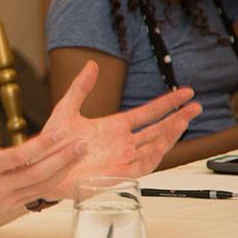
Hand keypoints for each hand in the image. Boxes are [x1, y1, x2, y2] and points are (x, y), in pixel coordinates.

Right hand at [0, 101, 86, 216]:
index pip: (18, 157)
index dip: (40, 146)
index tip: (59, 132)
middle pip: (36, 174)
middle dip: (62, 159)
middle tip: (81, 144)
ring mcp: (7, 198)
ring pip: (42, 185)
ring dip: (64, 169)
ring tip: (80, 152)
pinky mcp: (13, 203)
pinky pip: (39, 192)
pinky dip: (56, 180)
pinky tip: (69, 166)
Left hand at [41, 60, 200, 196]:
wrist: (41, 166)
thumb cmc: (52, 143)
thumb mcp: (66, 109)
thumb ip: (80, 87)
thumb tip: (92, 64)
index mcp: (114, 127)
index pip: (148, 113)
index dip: (167, 103)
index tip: (185, 92)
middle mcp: (122, 143)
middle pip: (158, 129)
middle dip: (178, 118)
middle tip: (195, 105)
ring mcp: (122, 158)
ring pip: (154, 146)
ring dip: (169, 134)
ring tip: (183, 119)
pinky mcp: (117, 174)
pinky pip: (141, 166)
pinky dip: (153, 156)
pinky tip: (162, 144)